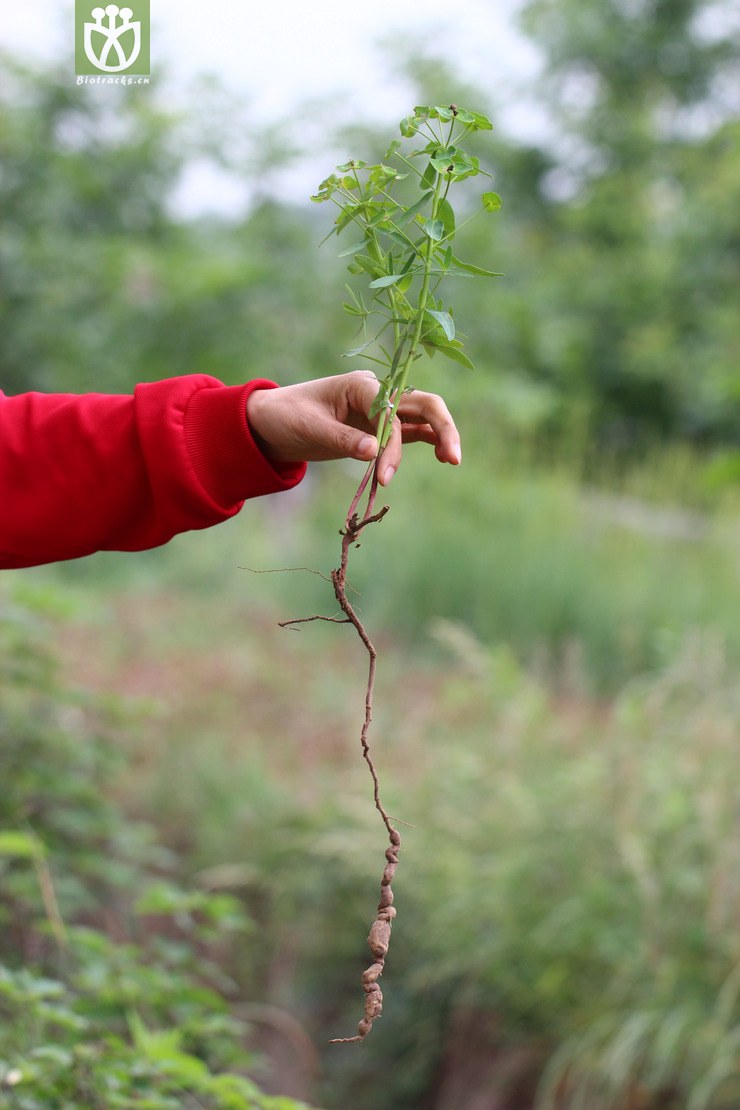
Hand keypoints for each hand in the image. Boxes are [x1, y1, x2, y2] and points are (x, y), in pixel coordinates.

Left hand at [246, 371, 460, 485]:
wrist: (271, 422)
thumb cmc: (287, 417)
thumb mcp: (310, 428)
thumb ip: (343, 439)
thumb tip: (374, 453)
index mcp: (362, 385)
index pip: (392, 413)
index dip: (394, 446)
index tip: (383, 477)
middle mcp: (377, 392)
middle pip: (423, 404)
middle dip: (442, 428)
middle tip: (453, 459)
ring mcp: (381, 409)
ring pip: (422, 418)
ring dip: (440, 435)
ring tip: (452, 461)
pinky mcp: (379, 427)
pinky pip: (411, 431)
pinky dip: (428, 441)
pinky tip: (442, 456)